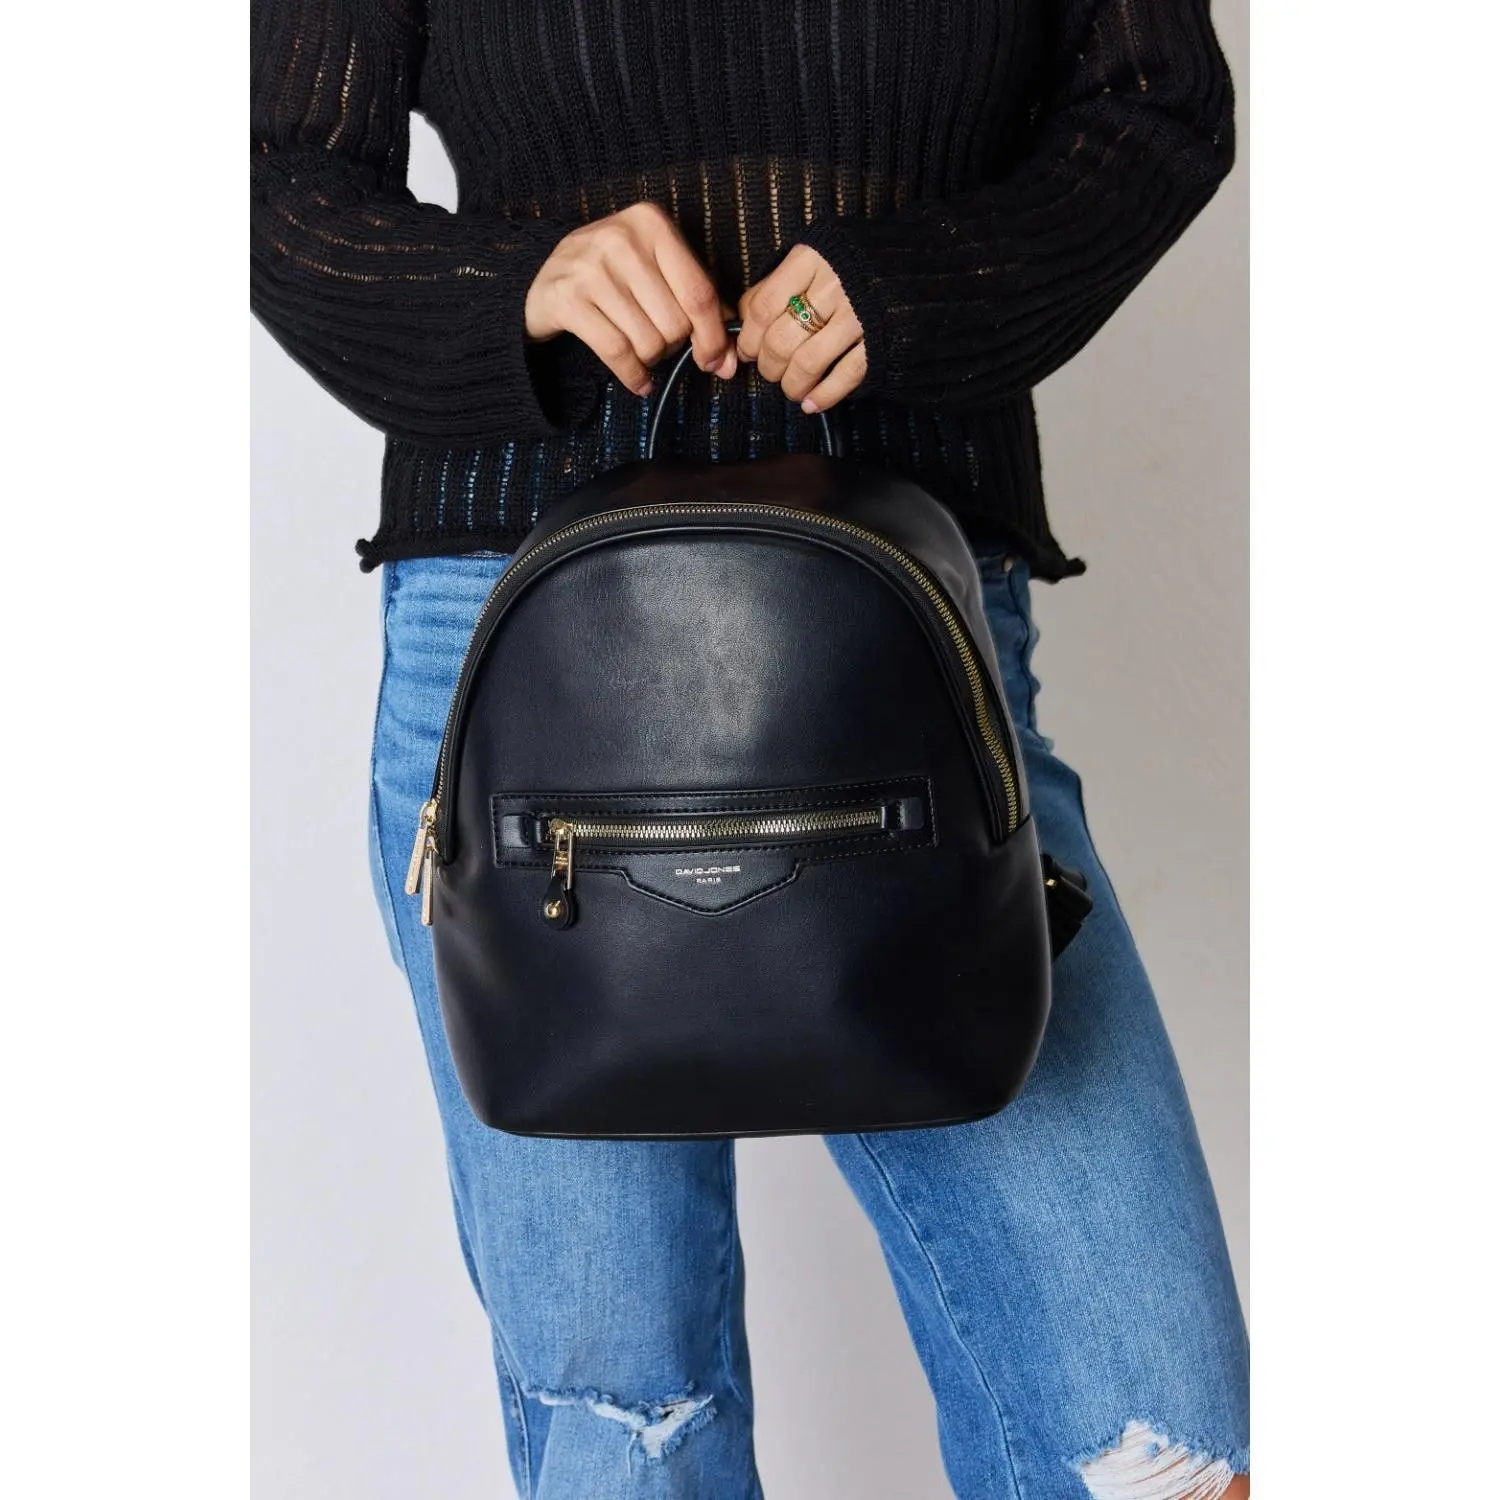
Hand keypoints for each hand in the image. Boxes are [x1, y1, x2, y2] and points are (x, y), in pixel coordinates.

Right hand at [524, 202, 737, 395]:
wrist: (547, 278)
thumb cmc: (617, 277)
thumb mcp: (660, 274)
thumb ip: (701, 309)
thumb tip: (728, 363)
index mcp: (652, 223)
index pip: (700, 292)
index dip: (713, 337)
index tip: (715, 361)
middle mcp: (621, 238)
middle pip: (675, 322)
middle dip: (673, 346)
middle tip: (658, 342)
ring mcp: (590, 267)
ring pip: (649, 341)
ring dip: (651, 359)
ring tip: (640, 350)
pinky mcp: (566, 299)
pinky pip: (618, 353)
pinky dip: (634, 376)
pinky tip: (639, 380)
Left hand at [735, 244, 866, 412]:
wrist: (923, 265)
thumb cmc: (859, 262)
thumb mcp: (817, 255)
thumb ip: (782, 281)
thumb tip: (746, 318)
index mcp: (811, 259)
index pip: (762, 307)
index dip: (749, 337)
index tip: (748, 351)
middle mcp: (833, 286)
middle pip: (780, 340)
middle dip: (769, 366)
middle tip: (771, 372)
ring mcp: (859, 315)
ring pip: (807, 363)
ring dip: (792, 385)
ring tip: (792, 389)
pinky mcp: (881, 341)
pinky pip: (844, 376)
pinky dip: (824, 396)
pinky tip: (812, 403)